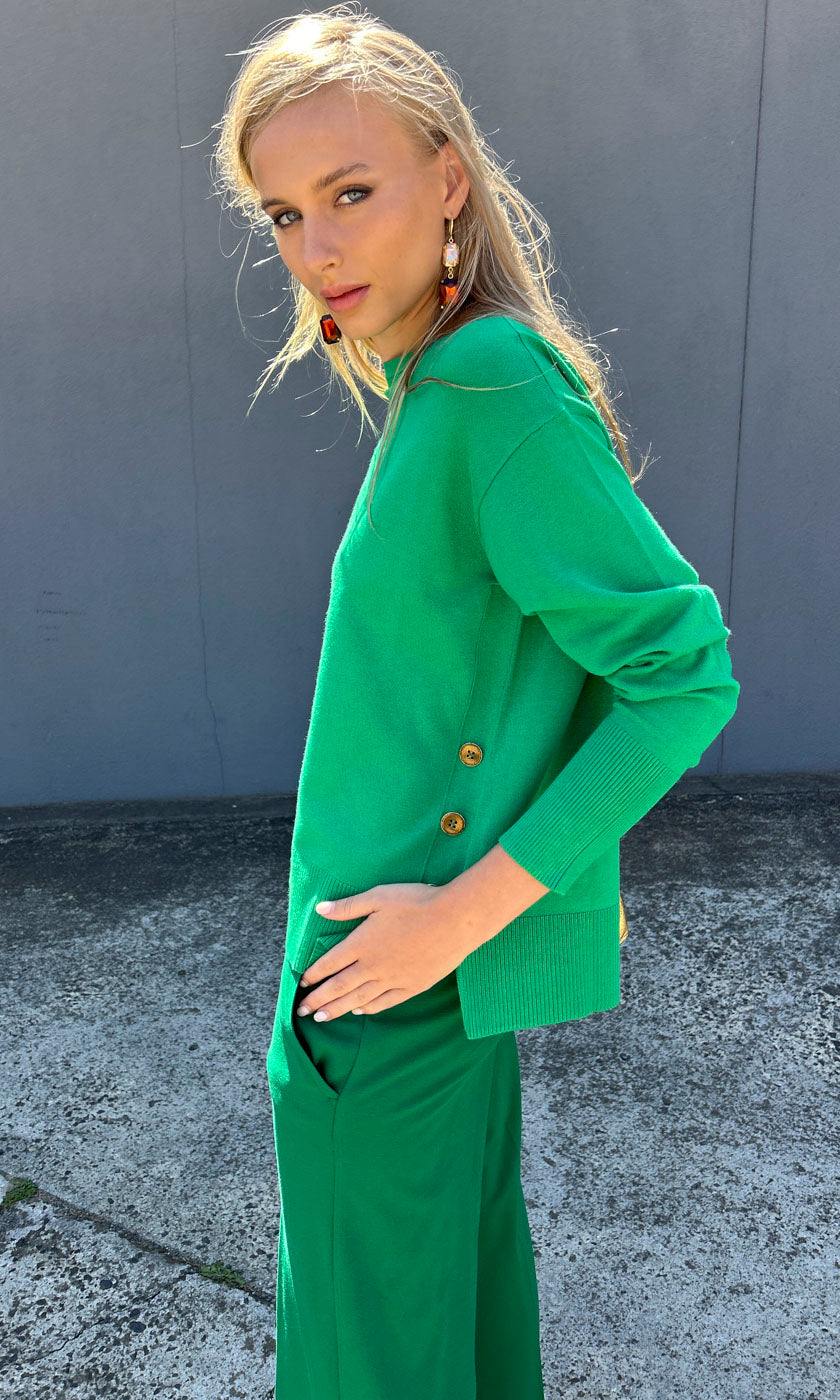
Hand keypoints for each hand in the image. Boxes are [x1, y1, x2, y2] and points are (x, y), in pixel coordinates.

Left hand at [295, 880, 487, 1020]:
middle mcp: (373, 966)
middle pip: (339, 986)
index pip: (330, 963)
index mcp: (361, 944)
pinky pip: (385, 1002)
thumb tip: (320, 910)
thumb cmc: (416, 902)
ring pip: (358, 998)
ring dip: (338, 1009)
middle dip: (319, 1000)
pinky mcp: (412, 986)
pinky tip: (359, 1011)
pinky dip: (369, 1008)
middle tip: (302, 1011)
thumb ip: (347, 907)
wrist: (455, 920)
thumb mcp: (378, 897)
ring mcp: (393, 979)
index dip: (314, 974)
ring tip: (322, 1018)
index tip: (302, 983)